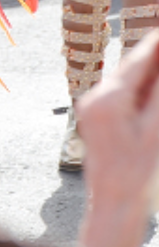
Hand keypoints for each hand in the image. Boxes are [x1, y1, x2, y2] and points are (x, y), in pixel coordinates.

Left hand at [77, 27, 158, 246]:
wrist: (113, 203)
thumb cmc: (138, 171)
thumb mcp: (156, 130)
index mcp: (107, 98)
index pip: (136, 61)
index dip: (156, 43)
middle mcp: (94, 98)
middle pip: (131, 68)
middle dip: (154, 55)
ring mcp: (93, 109)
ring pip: (127, 81)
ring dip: (149, 71)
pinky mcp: (97, 120)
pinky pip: (123, 96)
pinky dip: (142, 88)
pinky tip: (154, 84)